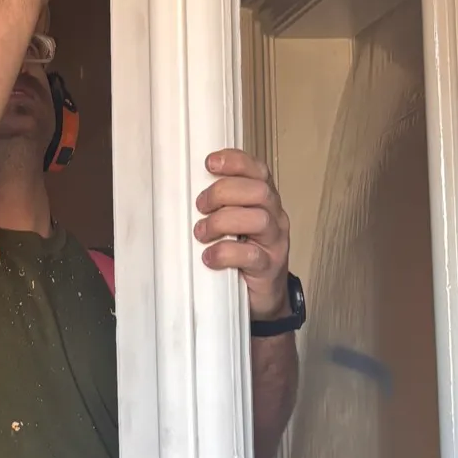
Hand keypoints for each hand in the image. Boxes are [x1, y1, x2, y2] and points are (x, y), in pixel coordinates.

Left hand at [196, 149, 291, 319]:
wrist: (263, 296)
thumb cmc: (242, 254)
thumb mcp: (232, 224)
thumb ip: (219, 205)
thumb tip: (181, 190)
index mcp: (265, 200)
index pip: (258, 170)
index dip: (236, 161)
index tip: (209, 163)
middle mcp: (275, 217)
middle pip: (259, 190)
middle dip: (223, 193)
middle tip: (201, 206)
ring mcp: (275, 243)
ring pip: (258, 219)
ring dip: (222, 222)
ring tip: (202, 233)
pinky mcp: (270, 268)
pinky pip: (251, 255)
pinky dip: (225, 253)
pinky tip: (210, 257)